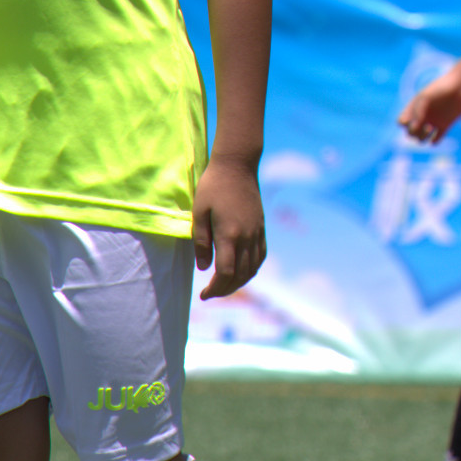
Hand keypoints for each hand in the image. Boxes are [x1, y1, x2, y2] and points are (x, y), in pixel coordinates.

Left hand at [192, 155, 266, 299]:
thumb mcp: (199, 212)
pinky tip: (241, 272)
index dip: (215, 289)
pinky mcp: (261, 228)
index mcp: (229, 235)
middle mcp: (247, 238)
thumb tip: (203, 268)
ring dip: (239, 283)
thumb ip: (200, 241)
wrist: (237, 166)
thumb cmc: (212, 186)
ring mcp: (257, 233)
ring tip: (224, 287)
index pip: (225, 273)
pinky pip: (260, 257)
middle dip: (225, 290)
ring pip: (252, 269)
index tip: (203, 295)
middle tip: (210, 294)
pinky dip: (252, 270)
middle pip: (240, 276)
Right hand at [397, 68, 460, 144]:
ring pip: (421, 138)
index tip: (410, 120)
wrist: (460, 86)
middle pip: (410, 133)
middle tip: (422, 124)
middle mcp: (422, 116)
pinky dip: (434, 141)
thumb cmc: (440, 89)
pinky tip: (436, 135)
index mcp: (414, 108)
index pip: (401, 122)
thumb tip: (414, 128)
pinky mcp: (444, 126)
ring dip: (422, 137)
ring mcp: (433, 122)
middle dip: (413, 132)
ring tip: (430, 128)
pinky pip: (435, 140)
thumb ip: (417, 111)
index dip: (404, 124)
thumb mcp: (425, 97)